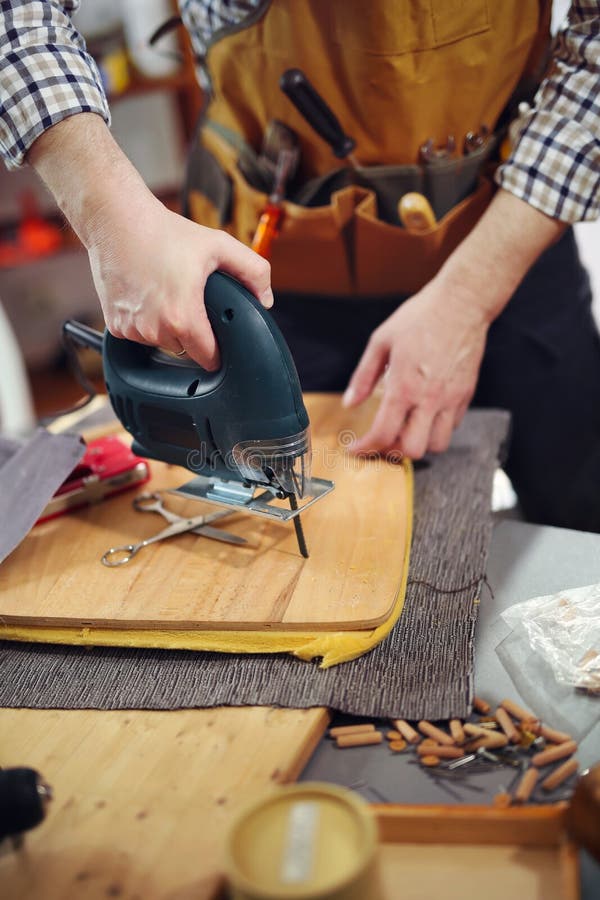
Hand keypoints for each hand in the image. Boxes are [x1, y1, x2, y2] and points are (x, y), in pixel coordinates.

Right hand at [27, 113, 272, 369]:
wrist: (116, 219)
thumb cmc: (165, 232)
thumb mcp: (219, 245)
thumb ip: (253, 271)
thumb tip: (266, 300)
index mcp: (182, 318)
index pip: (209, 358)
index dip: (218, 352)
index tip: (220, 342)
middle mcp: (154, 329)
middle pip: (185, 351)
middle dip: (193, 334)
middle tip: (192, 302)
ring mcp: (131, 330)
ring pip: (161, 343)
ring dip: (168, 329)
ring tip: (168, 294)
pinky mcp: (115, 326)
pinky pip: (139, 335)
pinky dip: (146, 322)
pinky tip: (147, 296)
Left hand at [342, 282, 489, 457]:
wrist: (462, 303)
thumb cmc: (420, 317)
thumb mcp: (381, 341)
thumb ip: (364, 376)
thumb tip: (349, 402)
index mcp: (403, 387)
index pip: (383, 434)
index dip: (365, 449)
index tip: (356, 448)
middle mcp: (429, 399)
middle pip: (412, 450)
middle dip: (394, 451)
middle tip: (382, 439)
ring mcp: (451, 400)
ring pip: (437, 445)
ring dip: (419, 443)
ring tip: (405, 430)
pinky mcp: (466, 395)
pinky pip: (452, 427)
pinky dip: (436, 429)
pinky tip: (424, 414)